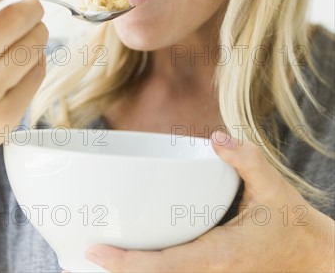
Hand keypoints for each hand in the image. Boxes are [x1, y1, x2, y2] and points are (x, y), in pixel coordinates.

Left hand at [85, 131, 334, 271]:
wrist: (311, 255)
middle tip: (85, 250)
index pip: (163, 265)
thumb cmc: (291, 224)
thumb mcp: (273, 187)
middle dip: (119, 270)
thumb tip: (216, 138)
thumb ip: (246, 159)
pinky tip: (138, 252)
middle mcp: (209, 270)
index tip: (95, 252)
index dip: (127, 263)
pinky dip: (151, 266)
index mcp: (218, 253)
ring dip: (133, 270)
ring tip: (102, 252)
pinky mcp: (213, 269)